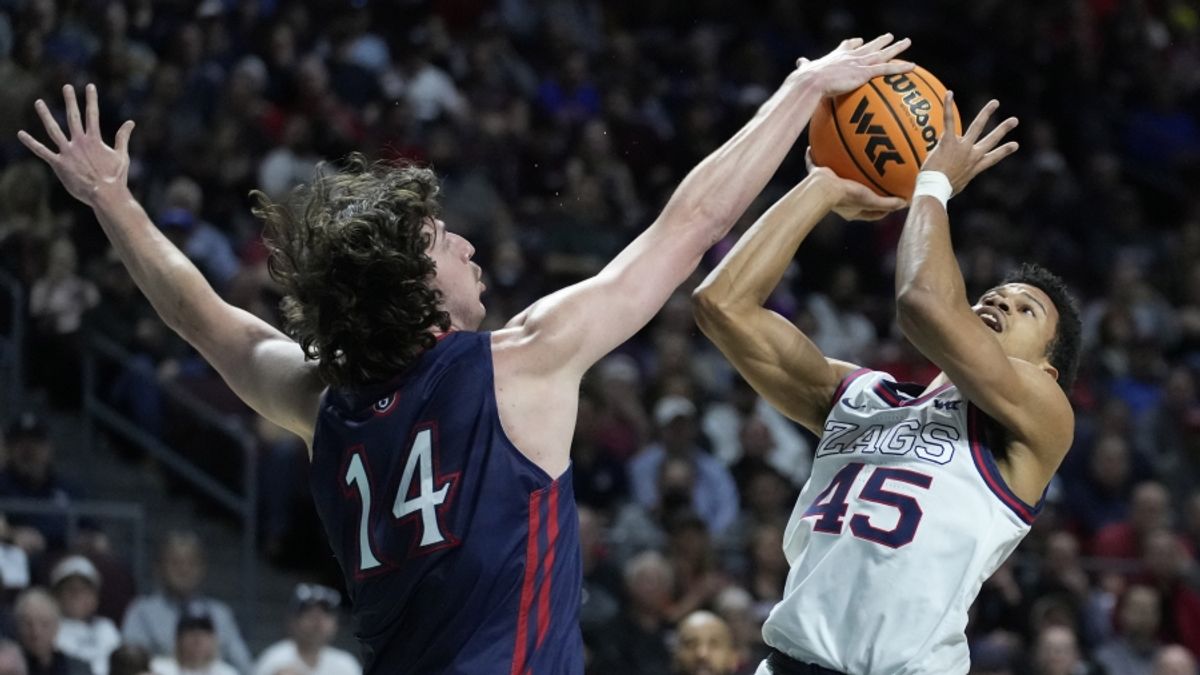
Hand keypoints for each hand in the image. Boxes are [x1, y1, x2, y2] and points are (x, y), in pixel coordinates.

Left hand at [17, 83, 134, 207]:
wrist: (106, 195)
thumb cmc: (116, 177)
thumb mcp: (122, 155)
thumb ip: (123, 137)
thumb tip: (130, 122)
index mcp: (94, 140)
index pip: (93, 114)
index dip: (91, 99)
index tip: (90, 86)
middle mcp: (79, 142)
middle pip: (73, 117)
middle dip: (70, 100)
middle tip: (66, 87)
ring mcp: (68, 152)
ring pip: (53, 130)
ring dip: (46, 115)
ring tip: (39, 102)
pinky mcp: (59, 164)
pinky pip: (42, 151)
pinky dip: (31, 143)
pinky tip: (21, 134)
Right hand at [796, 34, 913, 97]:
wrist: (811, 81)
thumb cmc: (805, 79)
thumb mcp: (805, 70)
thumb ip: (805, 66)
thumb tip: (799, 62)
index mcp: (837, 56)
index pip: (848, 47)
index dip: (854, 44)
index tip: (859, 40)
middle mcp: (851, 56)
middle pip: (870, 46)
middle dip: (880, 41)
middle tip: (890, 36)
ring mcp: (859, 63)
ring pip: (883, 54)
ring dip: (896, 48)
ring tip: (907, 42)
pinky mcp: (865, 72)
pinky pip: (887, 69)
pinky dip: (901, 67)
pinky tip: (913, 66)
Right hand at [807, 148, 906, 220]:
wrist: (822, 190)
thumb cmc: (845, 196)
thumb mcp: (871, 200)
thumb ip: (887, 203)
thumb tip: (905, 202)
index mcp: (852, 209)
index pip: (872, 212)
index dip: (884, 209)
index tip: (895, 201)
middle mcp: (840, 200)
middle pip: (855, 193)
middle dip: (864, 187)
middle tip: (875, 179)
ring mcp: (829, 187)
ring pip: (836, 177)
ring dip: (842, 170)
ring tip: (850, 159)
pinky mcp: (817, 175)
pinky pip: (814, 163)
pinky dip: (812, 156)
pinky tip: (812, 146)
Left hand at [920, 93, 1018, 193]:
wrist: (935, 190)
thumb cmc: (940, 191)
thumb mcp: (953, 187)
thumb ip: (954, 177)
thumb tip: (948, 176)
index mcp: (974, 167)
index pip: (993, 158)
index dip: (1004, 151)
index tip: (1015, 144)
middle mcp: (972, 156)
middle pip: (991, 140)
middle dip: (1003, 129)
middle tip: (1014, 120)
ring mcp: (962, 147)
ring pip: (977, 126)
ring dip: (987, 113)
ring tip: (995, 103)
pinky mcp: (949, 142)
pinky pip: (949, 121)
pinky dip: (948, 107)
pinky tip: (949, 94)